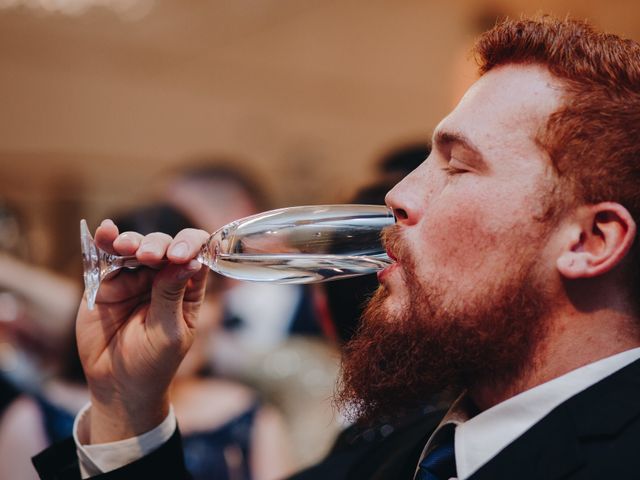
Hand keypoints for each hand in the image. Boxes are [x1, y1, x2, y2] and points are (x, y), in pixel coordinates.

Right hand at [76, 219, 208, 442]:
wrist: (118, 386)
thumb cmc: (154, 363)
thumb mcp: (169, 331)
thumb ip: (171, 295)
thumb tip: (187, 262)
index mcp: (187, 289)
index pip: (197, 255)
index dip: (192, 247)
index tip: (181, 255)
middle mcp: (163, 278)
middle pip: (166, 246)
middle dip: (159, 246)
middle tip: (150, 257)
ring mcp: (134, 278)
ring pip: (137, 247)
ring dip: (133, 242)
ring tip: (126, 247)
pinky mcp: (107, 283)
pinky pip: (107, 257)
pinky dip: (106, 241)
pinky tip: (106, 230)